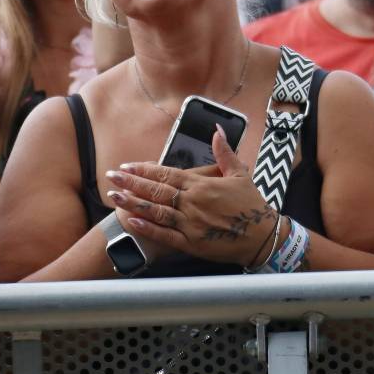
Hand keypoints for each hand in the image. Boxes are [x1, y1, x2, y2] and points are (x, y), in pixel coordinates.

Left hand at [106, 126, 276, 265]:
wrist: (262, 237)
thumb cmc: (252, 205)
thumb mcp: (240, 174)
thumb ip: (225, 152)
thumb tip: (217, 130)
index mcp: (202, 185)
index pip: (167, 175)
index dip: (145, 170)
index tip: (127, 165)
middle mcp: (193, 203)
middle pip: (156, 191)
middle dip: (132, 182)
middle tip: (112, 176)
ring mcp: (190, 224)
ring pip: (156, 212)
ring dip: (133, 203)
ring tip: (114, 196)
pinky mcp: (191, 244)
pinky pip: (165, 235)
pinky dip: (147, 228)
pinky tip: (132, 221)